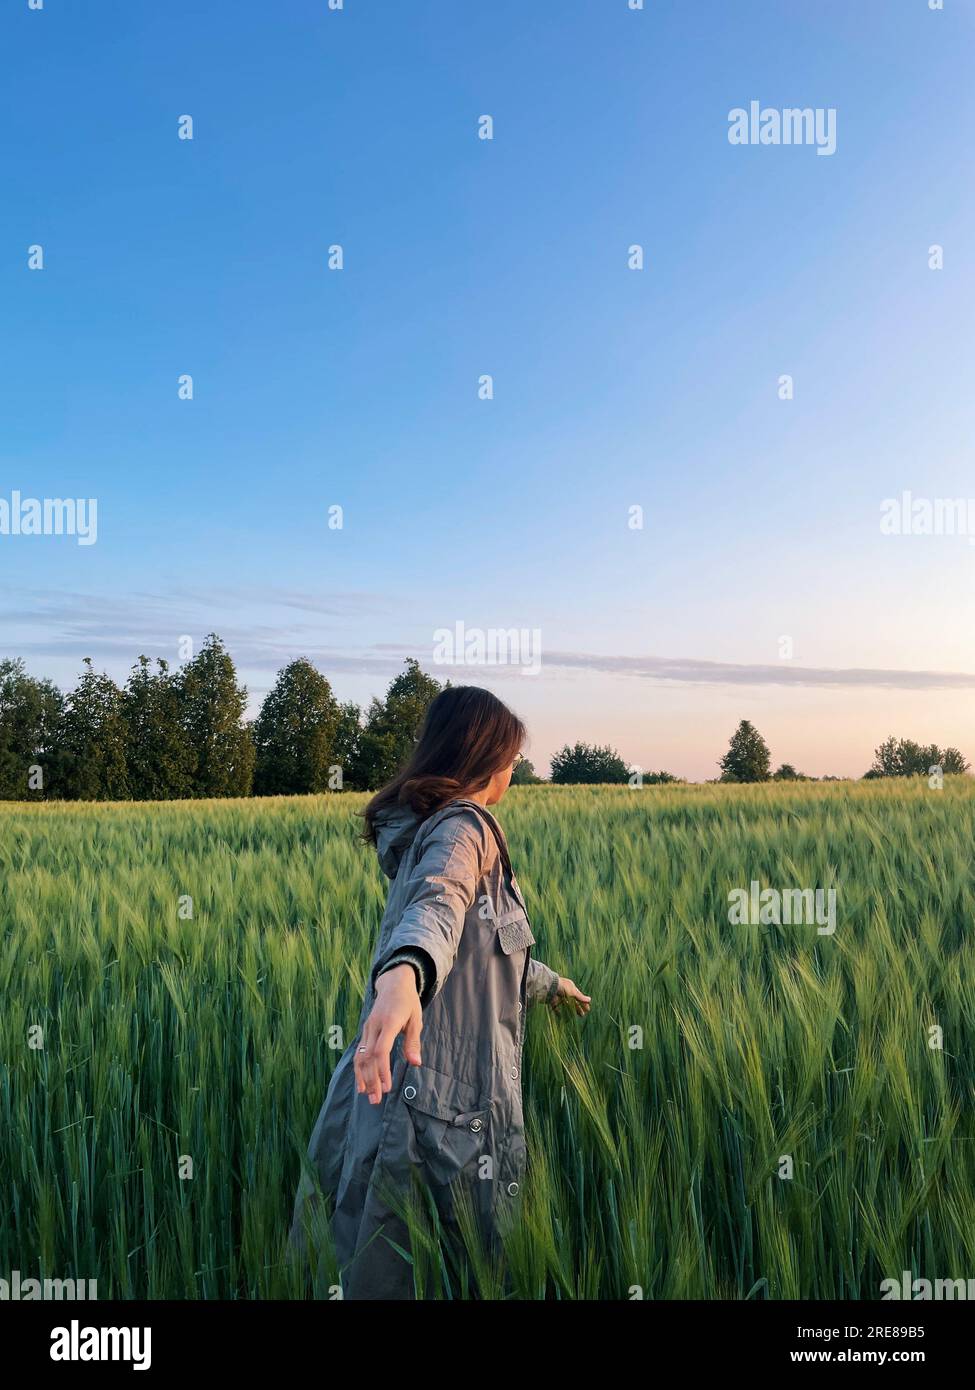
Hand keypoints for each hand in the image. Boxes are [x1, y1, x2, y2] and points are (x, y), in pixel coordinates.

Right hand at [354, 965, 422, 1104]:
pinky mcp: (364, 1031)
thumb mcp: (416, 1019)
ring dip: (364, 1078)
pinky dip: (359, 1070)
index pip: (381, 1050)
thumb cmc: (408, 1002)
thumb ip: (413, 1042)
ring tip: (369, 1097)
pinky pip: (359, 1053)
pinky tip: (361, 1085)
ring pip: (360, 1057)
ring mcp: (367, 1028)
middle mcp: (374, 1026)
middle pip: (368, 1057)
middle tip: (377, 1100)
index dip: (382, 1070)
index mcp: (389, 1022)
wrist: (393, 983)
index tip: (388, 1086)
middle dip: (372, 1080)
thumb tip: (416, 1063)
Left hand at [551, 978, 590, 1014]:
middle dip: (578, 1008)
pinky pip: (556, 1008)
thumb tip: (590, 999)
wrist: (549, 987)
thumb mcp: (573, 992)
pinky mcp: (552, 1001)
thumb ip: (581, 997)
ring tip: (575, 1016)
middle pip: (573, 1001)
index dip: (583, 1003)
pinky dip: (559, 1012)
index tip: (587, 1009)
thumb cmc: (563, 987)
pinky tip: (562, 1017)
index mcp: (570, 988)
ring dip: (571, 1011)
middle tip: (582, 1015)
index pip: (579, 996)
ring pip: (566, 1005)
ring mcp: (558, 997)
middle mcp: (564, 992)